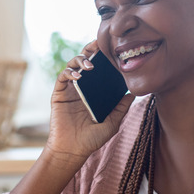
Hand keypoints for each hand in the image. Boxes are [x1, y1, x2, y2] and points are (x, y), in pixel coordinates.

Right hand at [46, 41, 133, 159]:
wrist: (73, 150)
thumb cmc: (92, 139)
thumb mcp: (112, 122)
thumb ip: (122, 107)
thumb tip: (134, 92)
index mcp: (96, 91)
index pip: (101, 69)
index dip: (105, 57)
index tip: (114, 48)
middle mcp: (83, 87)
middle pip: (86, 61)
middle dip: (92, 49)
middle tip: (99, 43)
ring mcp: (70, 89)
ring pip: (73, 65)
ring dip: (81, 60)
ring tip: (90, 65)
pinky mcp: (59, 94)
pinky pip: (62, 77)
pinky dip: (69, 72)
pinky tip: (78, 76)